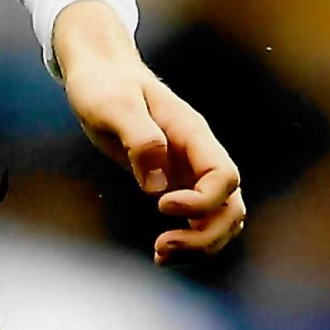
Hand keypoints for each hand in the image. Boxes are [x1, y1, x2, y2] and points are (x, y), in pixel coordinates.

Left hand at [50, 0, 244, 265]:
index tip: (159, 205)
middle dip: (205, 236)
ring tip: (160, 256)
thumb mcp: (113, 105)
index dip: (201, 201)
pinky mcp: (175, 183)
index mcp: (192, 134)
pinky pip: (198, 220)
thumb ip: (139, 139)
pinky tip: (160, 252)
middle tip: (160, 247)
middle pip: (231, 207)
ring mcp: (190, 171)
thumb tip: (157, 186)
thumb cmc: (104, 85)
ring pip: (221, 219)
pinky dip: (188, 241)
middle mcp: (198, 156)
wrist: (99, 73)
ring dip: (200, 246)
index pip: (223, 176)